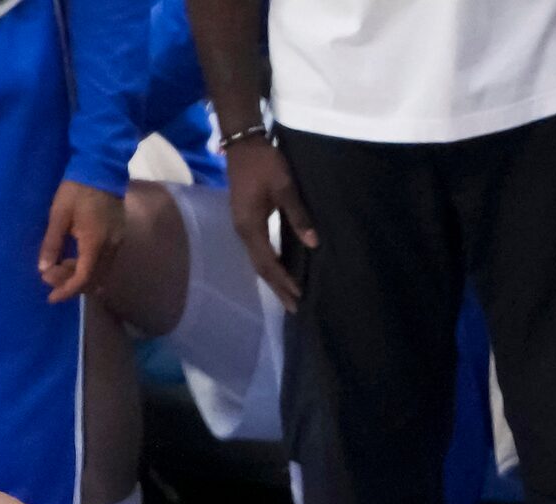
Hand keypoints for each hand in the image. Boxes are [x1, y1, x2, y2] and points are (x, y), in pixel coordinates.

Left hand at [37, 180, 124, 303]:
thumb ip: (51, 244)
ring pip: (101, 272)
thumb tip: (44, 269)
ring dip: (80, 277)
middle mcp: (111, 245)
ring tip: (59, 268)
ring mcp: (119, 241)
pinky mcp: (120, 236)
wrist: (102, 167)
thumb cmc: (77, 190)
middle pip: (93, 279)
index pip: (83, 277)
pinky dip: (90, 268)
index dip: (67, 290)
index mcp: (95, 241)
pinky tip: (75, 261)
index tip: (51, 298)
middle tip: (49, 277)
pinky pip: (106, 262)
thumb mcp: (58, 216)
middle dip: (71, 285)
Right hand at [223, 136, 314, 311]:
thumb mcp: (285, 187)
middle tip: (294, 306)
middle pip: (260, 268)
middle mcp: (243, 233)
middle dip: (277, 287)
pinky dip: (268, 265)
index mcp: (250, 226)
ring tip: (287, 294)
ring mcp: (242, 228)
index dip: (283, 280)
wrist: (243, 146)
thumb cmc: (265, 163)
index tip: (297, 296)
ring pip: (257, 261)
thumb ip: (298, 215)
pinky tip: (278, 269)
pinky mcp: (245, 222)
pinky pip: (257, 251)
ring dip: (272, 279)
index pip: (268, 262)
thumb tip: (313, 242)